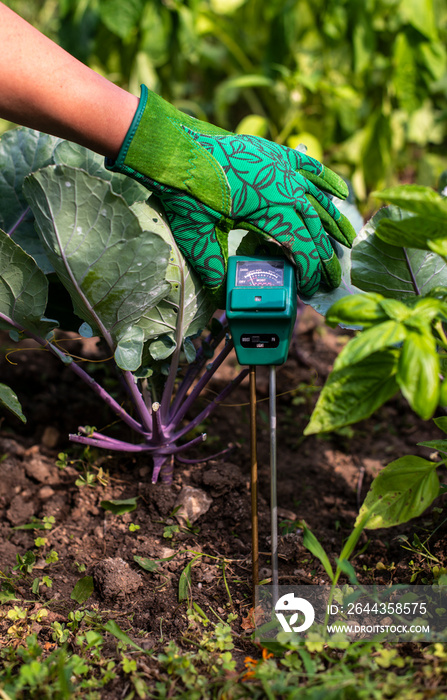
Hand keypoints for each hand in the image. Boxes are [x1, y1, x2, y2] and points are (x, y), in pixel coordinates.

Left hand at [107, 85, 355, 299]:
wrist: (172, 149)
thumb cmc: (184, 192)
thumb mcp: (197, 237)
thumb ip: (214, 271)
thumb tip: (225, 300)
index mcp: (271, 209)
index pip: (302, 247)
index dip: (311, 272)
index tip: (311, 290)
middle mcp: (285, 187)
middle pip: (315, 226)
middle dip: (326, 255)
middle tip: (333, 278)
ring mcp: (282, 167)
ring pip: (318, 198)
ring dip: (334, 222)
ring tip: (347, 242)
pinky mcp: (273, 152)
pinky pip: (309, 166)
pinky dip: (326, 179)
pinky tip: (340, 192)